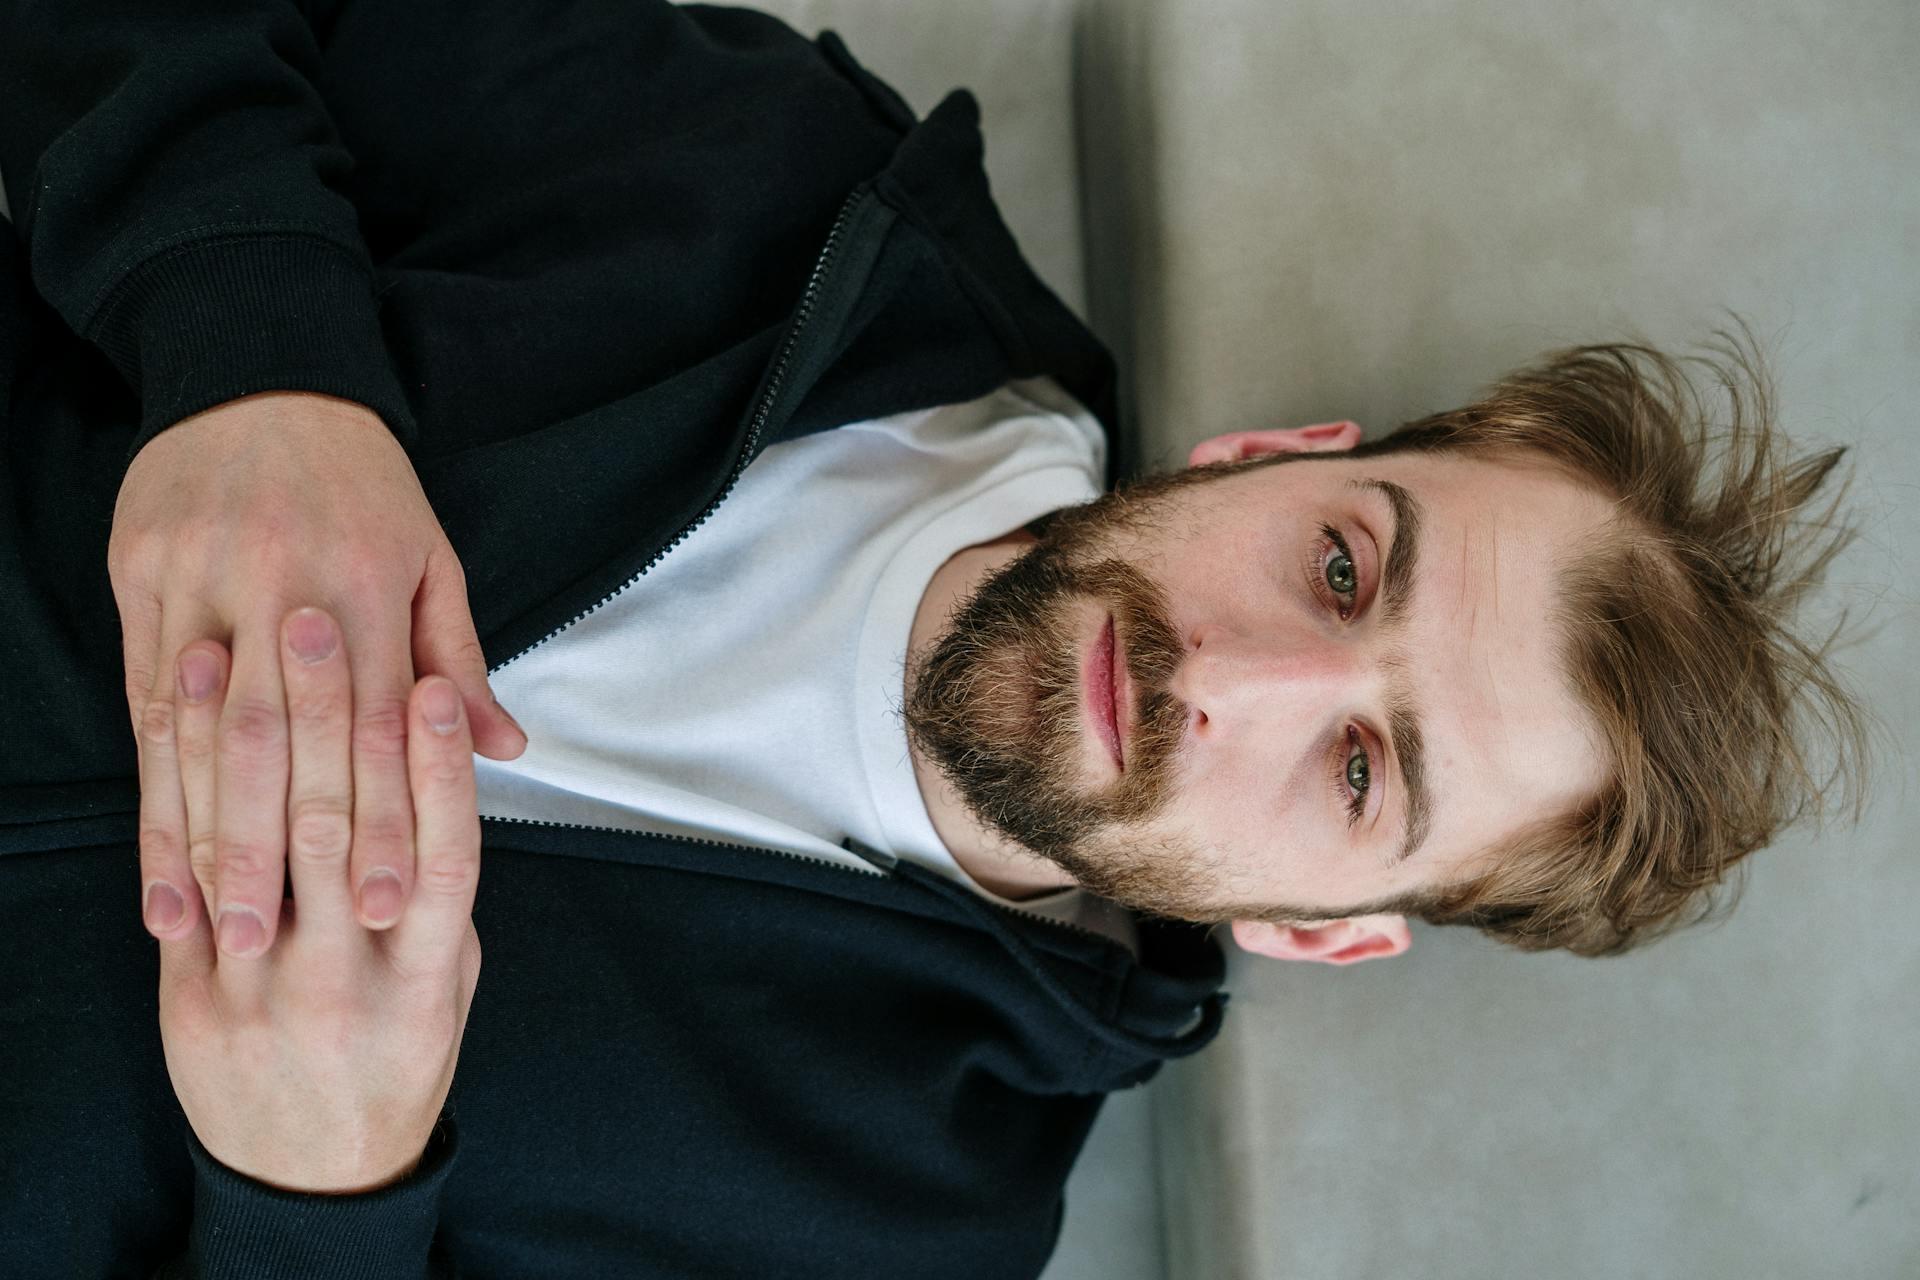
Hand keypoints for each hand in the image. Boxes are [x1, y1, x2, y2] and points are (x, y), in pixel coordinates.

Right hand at [112, 390, 524, 955]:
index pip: (375, 728)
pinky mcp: (143, 588)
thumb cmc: (363, 481)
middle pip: (280, 743)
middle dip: (280, 853)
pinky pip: (144, 706)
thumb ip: (458, 661)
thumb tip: (506, 749)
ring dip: (203, 838)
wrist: (260, 375)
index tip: (384, 906)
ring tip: (211, 925)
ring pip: (199, 733)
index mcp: (366, 589)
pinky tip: (155, 855)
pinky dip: (149, 789)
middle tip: (281, 945)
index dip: (379, 821)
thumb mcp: (430, 557)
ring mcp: (203, 589)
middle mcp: (282, 592)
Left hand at [147, 607, 481, 1192]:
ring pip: (261, 845)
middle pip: (345, 828)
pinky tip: (183, 729)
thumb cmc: (397, 1060)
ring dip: (246, 735)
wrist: (313, 1176)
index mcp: (432, 972)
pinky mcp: (196, 1001)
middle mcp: (353, 980)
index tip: (436, 685)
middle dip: (330, 715)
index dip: (439, 764)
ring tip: (241, 647)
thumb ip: (451, 888)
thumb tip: (472, 781)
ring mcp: (268, 992)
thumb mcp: (452, 981)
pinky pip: (190, 889)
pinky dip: (185, 797)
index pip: (445, 850)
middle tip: (319, 622)